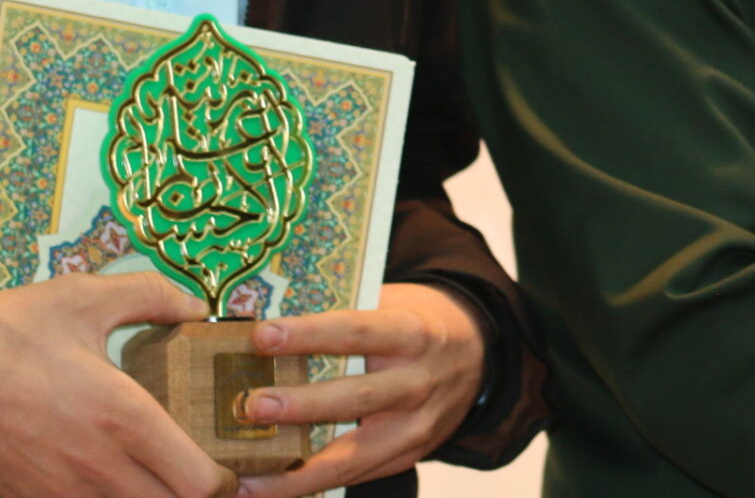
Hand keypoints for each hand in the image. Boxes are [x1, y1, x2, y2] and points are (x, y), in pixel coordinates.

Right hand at [0, 271, 234, 497]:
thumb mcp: (84, 297)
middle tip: (202, 473)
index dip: (227, 483)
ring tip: (159, 476)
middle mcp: (97, 468)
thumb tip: (198, 308)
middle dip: (197, 497)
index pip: (200, 484)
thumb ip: (154, 297)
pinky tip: (110, 480)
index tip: (232, 465)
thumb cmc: (8, 333)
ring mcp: (57, 493)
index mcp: (125, 419)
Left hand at [232, 283, 486, 497]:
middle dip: (303, 406)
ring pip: (353, 455)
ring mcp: (416, 428)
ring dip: (295, 469)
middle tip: (252, 406)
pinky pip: (352, 477)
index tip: (262, 335)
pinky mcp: (406, 457)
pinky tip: (263, 489)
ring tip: (245, 475)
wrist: (479, 359)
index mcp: (415, 334)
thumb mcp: (396, 305)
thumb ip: (347, 314)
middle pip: (358, 397)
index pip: (357, 332)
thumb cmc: (419, 326)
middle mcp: (419, 383)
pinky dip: (305, 486)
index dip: (310, 334)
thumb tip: (268, 322)